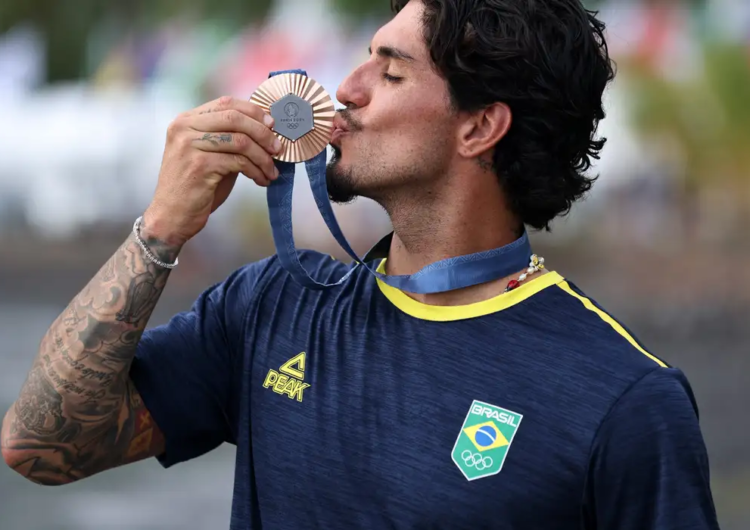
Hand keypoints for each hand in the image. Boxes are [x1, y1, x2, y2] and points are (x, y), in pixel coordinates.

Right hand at [142, 96, 282, 245]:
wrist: (172, 217)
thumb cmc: (195, 187)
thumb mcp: (211, 155)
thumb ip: (230, 139)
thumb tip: (266, 129)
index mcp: (186, 120)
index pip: (226, 103)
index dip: (254, 111)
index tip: (272, 125)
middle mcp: (184, 128)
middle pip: (235, 118)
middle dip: (263, 133)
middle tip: (278, 149)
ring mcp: (190, 145)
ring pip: (240, 141)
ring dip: (263, 157)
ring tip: (271, 171)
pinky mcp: (199, 165)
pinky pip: (239, 162)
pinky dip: (256, 171)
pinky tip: (261, 180)